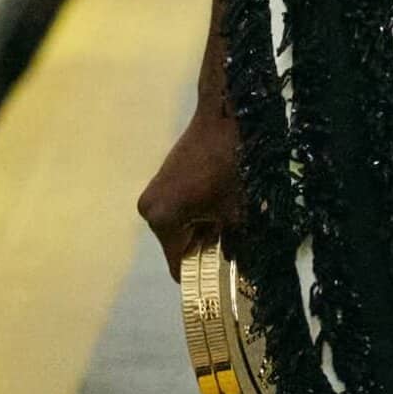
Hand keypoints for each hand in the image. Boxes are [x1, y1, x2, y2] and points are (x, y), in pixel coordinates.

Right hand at [137, 101, 243, 278]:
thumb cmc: (231, 165)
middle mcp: (149, 210)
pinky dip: (198, 212)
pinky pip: (180, 210)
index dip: (203, 276)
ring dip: (204, 228)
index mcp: (163, 221)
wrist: (225, 114)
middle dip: (206, 247)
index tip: (225, 279)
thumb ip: (238, 244)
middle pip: (180, 245)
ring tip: (230, 216)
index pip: (179, 266)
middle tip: (235, 240)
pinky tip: (220, 201)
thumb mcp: (240, 211)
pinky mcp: (162, 179)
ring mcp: (153, 193)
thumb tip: (242, 267)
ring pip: (181, 227)